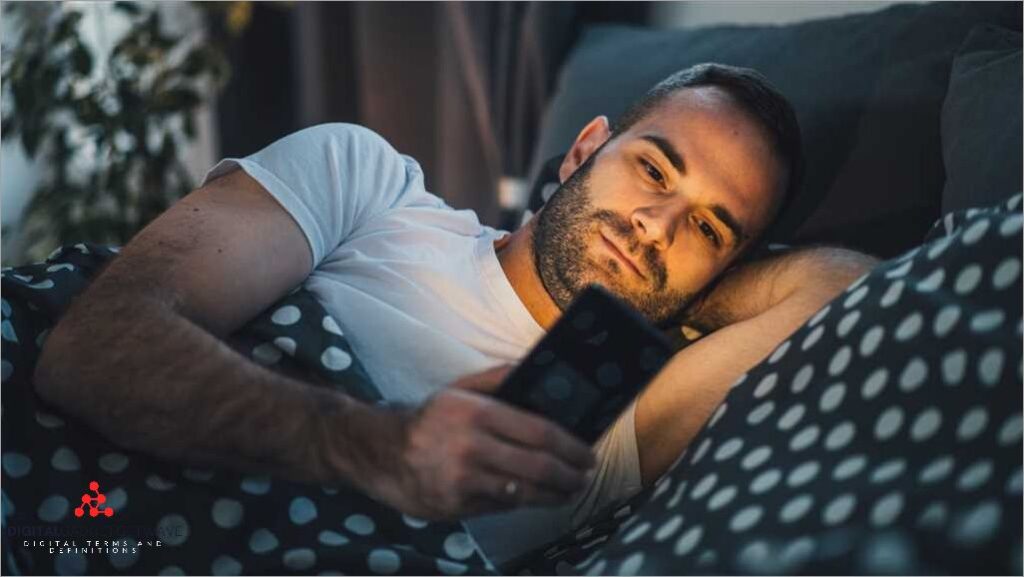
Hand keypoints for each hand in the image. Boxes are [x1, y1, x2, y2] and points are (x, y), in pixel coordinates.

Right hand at [360, 366, 596, 520]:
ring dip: (555, 495)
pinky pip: (502, 506)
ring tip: (569, 491)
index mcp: (477, 412)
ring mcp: (464, 479)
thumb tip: (537, 367)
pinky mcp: (457, 505)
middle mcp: (471, 446)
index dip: (571, 447)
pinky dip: (523, 502)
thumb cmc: (430, 420)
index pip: (540, 431)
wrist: (383, 454)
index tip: (587, 453)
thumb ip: (499, 378)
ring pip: (525, 492)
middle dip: (571, 475)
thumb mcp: (460, 389)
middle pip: (539, 466)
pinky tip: (534, 496)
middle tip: (584, 476)